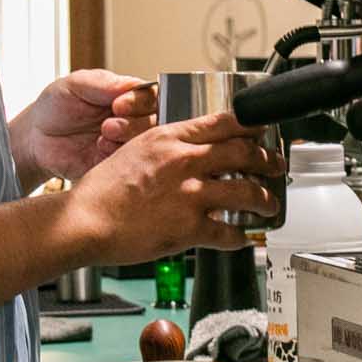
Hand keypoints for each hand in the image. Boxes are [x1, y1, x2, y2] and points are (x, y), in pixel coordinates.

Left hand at [10, 70, 157, 183]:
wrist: (35, 137)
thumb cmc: (56, 105)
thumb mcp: (75, 85)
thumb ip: (103, 84)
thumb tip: (131, 84)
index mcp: (127, 96)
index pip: (151, 97)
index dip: (139, 102)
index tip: (119, 104)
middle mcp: (133, 120)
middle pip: (155, 122)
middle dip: (133, 123)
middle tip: (108, 125)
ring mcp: (126, 143)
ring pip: (147, 144)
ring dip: (127, 140)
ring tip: (103, 136)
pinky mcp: (117, 165)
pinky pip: (131, 165)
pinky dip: (118, 157)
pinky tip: (100, 150)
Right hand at [66, 112, 284, 261]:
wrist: (86, 220)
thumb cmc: (101, 190)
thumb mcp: (134, 150)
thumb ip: (166, 148)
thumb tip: (189, 151)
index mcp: (170, 137)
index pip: (224, 122)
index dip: (251, 126)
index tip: (262, 131)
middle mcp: (185, 161)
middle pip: (244, 153)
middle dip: (268, 160)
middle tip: (276, 166)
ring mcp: (190, 194)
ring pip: (246, 191)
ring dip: (264, 200)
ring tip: (269, 206)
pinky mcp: (189, 227)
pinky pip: (228, 232)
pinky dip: (240, 237)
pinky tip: (243, 239)